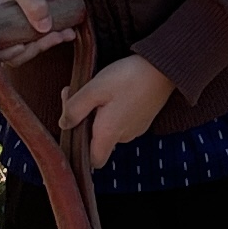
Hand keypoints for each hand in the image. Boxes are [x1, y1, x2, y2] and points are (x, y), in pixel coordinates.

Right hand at [0, 0, 84, 55]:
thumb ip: (32, 2)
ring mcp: (4, 34)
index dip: (8, 52)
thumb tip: (45, 28)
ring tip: (66, 33)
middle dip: (36, 48)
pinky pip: (30, 42)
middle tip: (57, 36)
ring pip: (23, 50)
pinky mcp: (17, 32)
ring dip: (45, 44)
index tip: (23, 46)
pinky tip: (66, 32)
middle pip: (11, 53)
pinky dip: (47, 39)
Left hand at [58, 54, 175, 154]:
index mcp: (109, 133)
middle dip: (85, 122)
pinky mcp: (144, 119)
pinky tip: (114, 91)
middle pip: (99, 141)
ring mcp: (136, 128)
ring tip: (96, 89)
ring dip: (99, 114)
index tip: (74, 124)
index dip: (81, 149)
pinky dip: (114, 110)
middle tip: (77, 93)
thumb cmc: (127, 78)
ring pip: (110, 129)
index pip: (93, 161)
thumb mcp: (94, 89)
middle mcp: (124, 136)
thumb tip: (64, 124)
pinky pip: (122, 121)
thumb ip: (75, 109)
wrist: (163, 68)